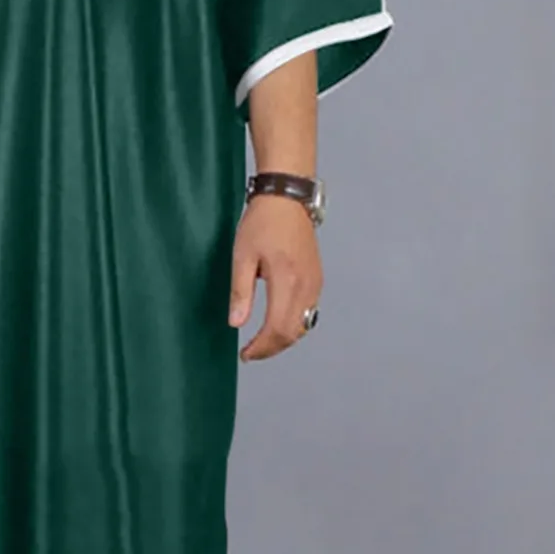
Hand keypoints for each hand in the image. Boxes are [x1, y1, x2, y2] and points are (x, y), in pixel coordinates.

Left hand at [228, 194, 321, 361]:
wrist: (287, 199)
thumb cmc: (262, 223)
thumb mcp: (242, 256)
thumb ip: (241, 292)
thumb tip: (237, 324)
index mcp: (287, 281)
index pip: (278, 329)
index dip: (261, 348)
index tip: (245, 354)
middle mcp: (306, 286)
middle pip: (293, 333)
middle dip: (271, 348)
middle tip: (250, 353)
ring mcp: (315, 284)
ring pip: (303, 326)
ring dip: (283, 339)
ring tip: (262, 342)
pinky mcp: (317, 279)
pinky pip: (309, 313)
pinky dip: (293, 326)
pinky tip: (277, 324)